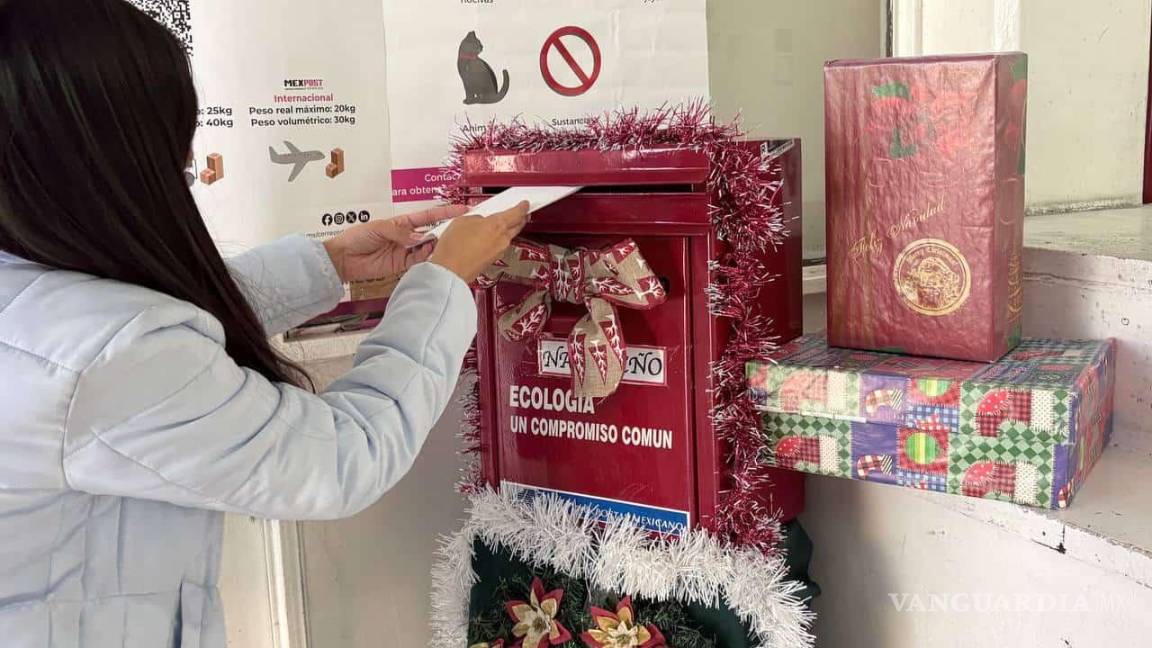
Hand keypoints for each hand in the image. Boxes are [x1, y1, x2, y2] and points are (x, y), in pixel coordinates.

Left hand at [323, 205, 468, 282]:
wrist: (343, 258)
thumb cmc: (357, 237)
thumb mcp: (378, 228)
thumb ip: (400, 233)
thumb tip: (419, 239)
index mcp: (402, 223)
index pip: (428, 216)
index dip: (445, 212)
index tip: (462, 210)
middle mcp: (407, 237)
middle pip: (431, 233)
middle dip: (445, 231)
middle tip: (459, 231)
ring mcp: (406, 251)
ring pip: (428, 248)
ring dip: (437, 247)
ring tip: (447, 245)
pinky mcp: (402, 266)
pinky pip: (419, 262)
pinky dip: (427, 260)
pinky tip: (434, 257)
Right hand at [429, 201, 529, 282]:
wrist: (450, 271)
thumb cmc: (454, 248)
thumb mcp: (462, 221)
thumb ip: (476, 217)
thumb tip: (480, 220)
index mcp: (498, 225)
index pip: (517, 213)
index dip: (522, 207)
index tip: (524, 204)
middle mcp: (503, 239)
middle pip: (518, 226)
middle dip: (520, 218)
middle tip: (519, 213)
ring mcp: (499, 252)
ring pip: (508, 237)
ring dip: (506, 230)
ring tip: (496, 225)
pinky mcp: (493, 261)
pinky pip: (498, 246)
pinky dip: (496, 240)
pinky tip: (485, 238)